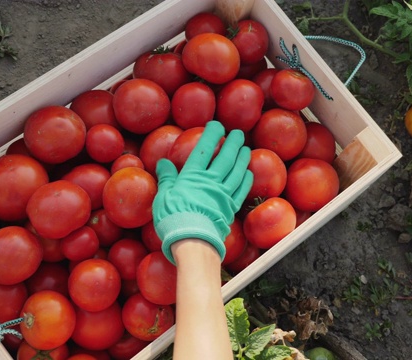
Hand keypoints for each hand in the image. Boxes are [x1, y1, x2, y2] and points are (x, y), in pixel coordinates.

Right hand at [152, 120, 252, 263]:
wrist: (193, 241)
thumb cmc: (173, 219)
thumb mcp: (163, 196)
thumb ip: (166, 178)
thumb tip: (163, 162)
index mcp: (193, 176)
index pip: (204, 150)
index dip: (211, 135)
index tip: (217, 125)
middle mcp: (211, 181)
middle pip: (225, 157)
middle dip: (232, 143)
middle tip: (238, 133)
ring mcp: (223, 194)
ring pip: (236, 171)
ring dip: (242, 158)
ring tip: (246, 148)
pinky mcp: (230, 207)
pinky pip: (241, 190)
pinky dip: (246, 179)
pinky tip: (248, 172)